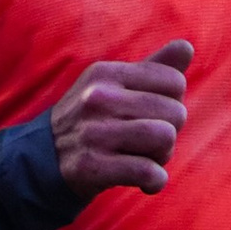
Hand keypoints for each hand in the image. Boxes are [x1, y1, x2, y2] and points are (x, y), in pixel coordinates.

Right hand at [50, 39, 192, 199]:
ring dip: (163, 155)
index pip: (174, 82)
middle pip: (175, 112)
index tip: (152, 115)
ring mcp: (93, 132)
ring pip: (165, 138)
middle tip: (148, 142)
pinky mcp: (91, 166)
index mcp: (106, 73)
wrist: (43, 158)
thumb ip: (153, 67)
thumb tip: (186, 47)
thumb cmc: (92, 119)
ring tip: (146, 158)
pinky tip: (146, 182)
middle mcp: (98, 98)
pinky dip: (155, 181)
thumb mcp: (114, 86)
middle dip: (170, 131)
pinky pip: (147, 171)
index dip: (172, 102)